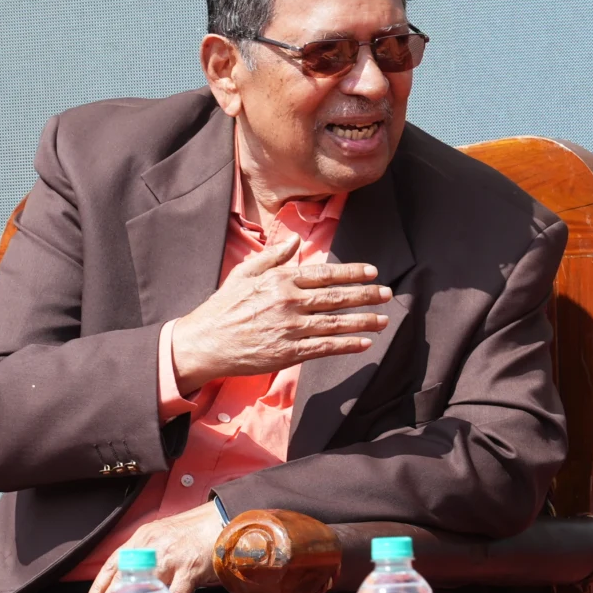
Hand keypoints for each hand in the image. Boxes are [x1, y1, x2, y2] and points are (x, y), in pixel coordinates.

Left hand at [82, 504, 224, 592]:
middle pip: (123, 581)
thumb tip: (133, 579)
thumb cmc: (194, 532)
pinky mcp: (189, 570)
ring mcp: (170, 558)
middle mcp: (151, 547)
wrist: (224, 522)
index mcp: (142, 538)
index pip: (113, 563)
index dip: (98, 587)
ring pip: (145, 591)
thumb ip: (147, 553)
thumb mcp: (162, 535)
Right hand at [168, 236, 389, 393]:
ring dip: (364, 320)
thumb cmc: (223, 307)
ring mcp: (291, 328)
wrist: (206, 342)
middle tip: (387, 293)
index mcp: (280, 280)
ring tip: (383, 318)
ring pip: (336, 323)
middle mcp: (289, 302)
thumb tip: (295, 239)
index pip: (325, 273)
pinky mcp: (289, 353)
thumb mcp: (244, 272)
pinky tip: (364, 343)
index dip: (352, 272)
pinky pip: (325, 347)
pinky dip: (347, 345)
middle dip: (366, 295)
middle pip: (337, 297)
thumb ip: (273, 256)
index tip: (372, 272)